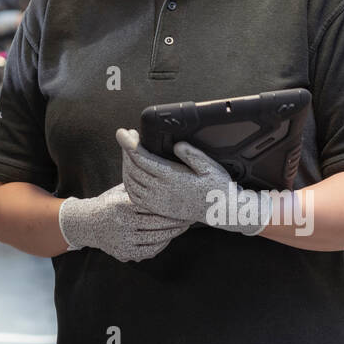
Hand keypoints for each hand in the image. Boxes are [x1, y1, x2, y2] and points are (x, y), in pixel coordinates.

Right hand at [58, 182, 189, 262]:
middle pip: (157, 223)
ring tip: (184, 226)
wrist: (86, 224)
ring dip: (172, 233)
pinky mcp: (124, 253)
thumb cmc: (108, 203)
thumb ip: (137, 184)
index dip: (169, 205)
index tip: (183, 202)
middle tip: (190, 216)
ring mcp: (123, 240)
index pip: (151, 206)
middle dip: (176, 220)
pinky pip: (149, 251)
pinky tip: (169, 237)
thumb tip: (156, 166)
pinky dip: (161, 245)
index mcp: (122, 205)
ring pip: (155, 238)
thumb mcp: (120, 190)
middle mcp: (122, 224)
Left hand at [118, 128, 269, 235]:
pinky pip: (135, 197)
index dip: (129, 144)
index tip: (122, 132)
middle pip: (132, 168)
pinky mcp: (159, 209)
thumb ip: (192, 155)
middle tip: (127, 135)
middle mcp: (162, 191)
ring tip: (129, 152)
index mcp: (172, 178)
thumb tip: (177, 145)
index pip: (142, 158)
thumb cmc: (217, 186)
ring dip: (126, 165)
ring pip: (130, 182)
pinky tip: (131, 173)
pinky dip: (128, 183)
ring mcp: (158, 202)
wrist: (222, 211)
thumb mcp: (209, 166)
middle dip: (126, 150)